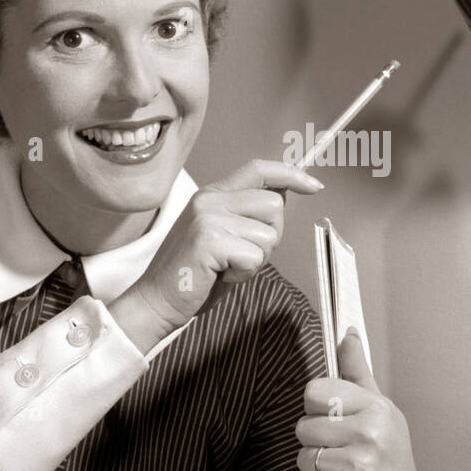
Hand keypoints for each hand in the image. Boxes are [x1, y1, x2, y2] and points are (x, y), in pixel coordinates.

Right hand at [109, 159, 322, 353]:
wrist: (156, 300)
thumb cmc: (194, 275)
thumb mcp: (223, 236)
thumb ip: (246, 215)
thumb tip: (280, 198)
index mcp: (213, 194)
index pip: (258, 169)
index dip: (290, 175)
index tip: (314, 186)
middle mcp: (210, 199)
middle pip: (274, 206)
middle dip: (270, 237)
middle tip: (241, 255)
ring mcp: (208, 217)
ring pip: (268, 235)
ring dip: (256, 259)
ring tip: (227, 266)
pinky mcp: (209, 239)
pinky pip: (255, 257)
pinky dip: (245, 273)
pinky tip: (221, 275)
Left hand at [295, 329, 442, 470]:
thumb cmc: (388, 456)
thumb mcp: (379, 409)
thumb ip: (357, 372)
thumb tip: (347, 333)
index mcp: (376, 409)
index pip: (315, 392)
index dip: (318, 408)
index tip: (336, 420)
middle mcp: (369, 435)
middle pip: (304, 427)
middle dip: (315, 441)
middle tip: (342, 451)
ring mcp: (357, 467)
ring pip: (302, 457)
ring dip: (316, 468)